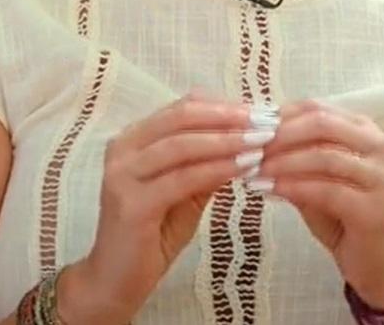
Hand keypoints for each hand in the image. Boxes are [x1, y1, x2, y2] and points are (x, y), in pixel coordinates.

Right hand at [65, 94, 263, 321]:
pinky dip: (216, 170)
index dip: (222, 106)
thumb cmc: (151, 234)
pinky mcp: (131, 203)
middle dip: (227, 118)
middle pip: (179, 118)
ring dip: (226, 141)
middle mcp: (121, 149)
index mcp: (132, 139)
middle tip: (266, 122)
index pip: (180, 108)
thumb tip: (247, 141)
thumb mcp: (184, 193)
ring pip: (180, 145)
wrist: (117, 278)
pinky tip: (243, 169)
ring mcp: (121, 174)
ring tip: (261, 142)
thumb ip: (205, 165)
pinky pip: (181, 179)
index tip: (261, 111)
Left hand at [257, 101, 383, 309]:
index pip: (316, 108)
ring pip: (323, 156)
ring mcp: (382, 178)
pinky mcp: (375, 209)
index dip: (278, 116)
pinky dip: (293, 187)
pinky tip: (268, 190)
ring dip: (281, 162)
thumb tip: (250, 137)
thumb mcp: (313, 176)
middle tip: (248, 147)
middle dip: (279, 135)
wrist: (376, 261)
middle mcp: (380, 148)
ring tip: (252, 171)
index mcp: (365, 131)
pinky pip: (327, 190)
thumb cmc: (341, 213)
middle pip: (321, 124)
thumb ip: (291, 154)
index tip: (248, 127)